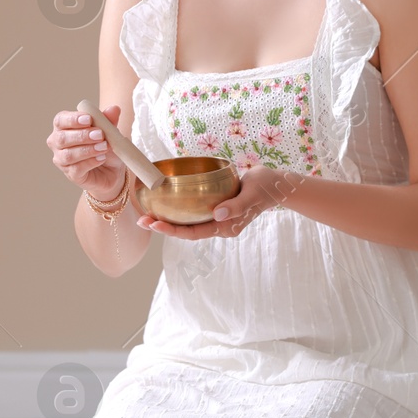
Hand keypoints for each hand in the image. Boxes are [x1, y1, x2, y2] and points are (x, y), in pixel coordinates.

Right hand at [48, 104, 125, 199]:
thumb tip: (114, 109)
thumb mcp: (109, 131)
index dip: (72, 119)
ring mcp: (62, 160)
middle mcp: (57, 143)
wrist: (112, 170)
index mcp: (63, 127)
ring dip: (88, 150)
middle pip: (62, 138)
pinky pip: (76, 168)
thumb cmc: (104, 145)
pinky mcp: (71, 174)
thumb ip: (109, 120)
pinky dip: (90, 162)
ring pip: (68, 155)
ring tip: (104, 146)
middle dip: (82, 135)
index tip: (88, 119)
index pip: (60, 120)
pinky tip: (101, 158)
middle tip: (100, 134)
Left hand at [136, 166, 290, 238]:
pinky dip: (179, 209)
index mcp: (226, 227)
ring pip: (188, 222)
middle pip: (186, 230)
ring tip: (147, 214)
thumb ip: (236, 206)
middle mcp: (219, 225)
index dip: (172, 230)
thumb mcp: (252, 194)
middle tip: (141, 220)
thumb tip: (217, 215)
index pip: (193, 233)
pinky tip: (166, 202)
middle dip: (163, 227)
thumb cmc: (265, 188)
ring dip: (168, 219)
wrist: (275, 184)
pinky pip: (194, 212)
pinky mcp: (217, 208)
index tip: (153, 224)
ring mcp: (217, 218)